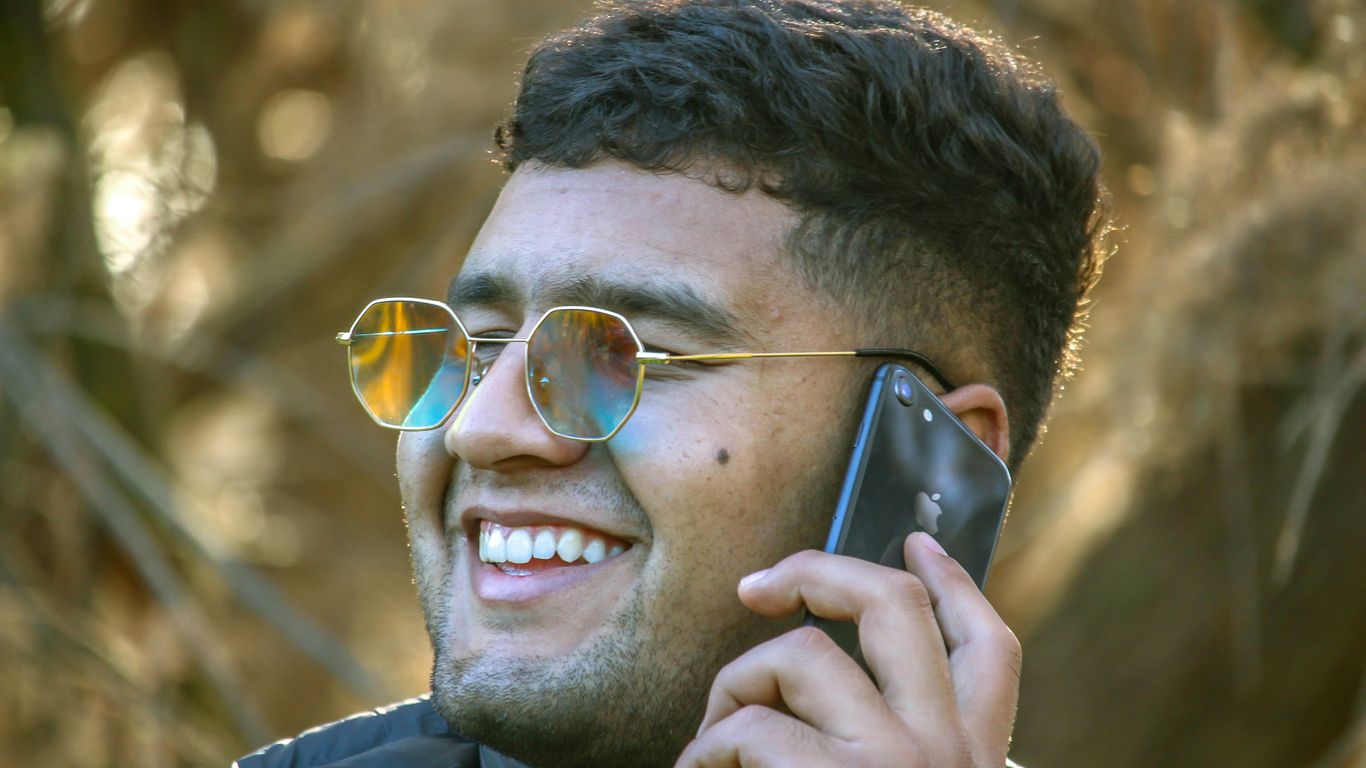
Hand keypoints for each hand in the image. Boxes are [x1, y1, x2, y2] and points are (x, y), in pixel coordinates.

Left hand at [675, 533, 1021, 766]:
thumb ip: (899, 729)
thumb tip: (844, 668)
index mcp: (975, 755)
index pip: (988, 645)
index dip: (954, 581)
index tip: (920, 543)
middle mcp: (948, 749)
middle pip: (894, 604)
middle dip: (815, 573)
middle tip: (759, 586)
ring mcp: (896, 761)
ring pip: (802, 655)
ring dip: (739, 682)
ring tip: (714, 732)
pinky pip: (750, 725)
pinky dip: (708, 746)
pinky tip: (700, 767)